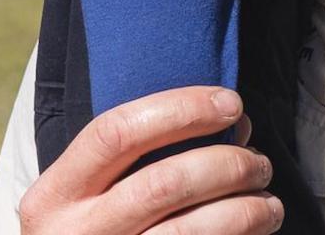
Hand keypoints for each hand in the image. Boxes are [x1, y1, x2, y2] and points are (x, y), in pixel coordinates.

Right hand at [18, 86, 281, 234]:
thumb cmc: (94, 233)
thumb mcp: (88, 195)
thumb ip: (143, 157)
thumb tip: (234, 127)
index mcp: (55, 195)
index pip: (116, 133)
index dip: (180, 110)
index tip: (230, 103)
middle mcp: (75, 234)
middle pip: (164, 184)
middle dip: (226, 165)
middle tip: (259, 163)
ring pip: (189, 233)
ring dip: (244, 212)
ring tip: (269, 203)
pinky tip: (256, 231)